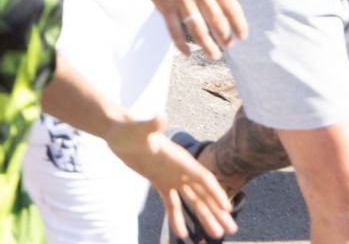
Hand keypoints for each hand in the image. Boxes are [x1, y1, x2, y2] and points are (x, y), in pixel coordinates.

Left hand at [107, 116, 238, 239]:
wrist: (117, 134)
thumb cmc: (129, 129)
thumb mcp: (139, 129)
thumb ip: (151, 125)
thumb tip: (161, 117)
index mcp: (180, 159)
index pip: (203, 177)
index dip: (215, 192)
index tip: (227, 208)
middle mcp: (180, 169)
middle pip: (203, 193)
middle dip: (217, 211)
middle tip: (231, 229)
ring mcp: (171, 177)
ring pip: (192, 201)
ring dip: (204, 217)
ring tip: (215, 235)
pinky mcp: (160, 182)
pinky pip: (171, 203)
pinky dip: (176, 218)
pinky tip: (181, 234)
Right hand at [132, 0, 249, 60]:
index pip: (231, 8)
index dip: (239, 24)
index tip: (242, 36)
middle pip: (216, 21)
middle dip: (224, 38)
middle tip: (228, 47)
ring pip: (197, 29)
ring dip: (207, 45)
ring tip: (214, 55)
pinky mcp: (164, 5)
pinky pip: (174, 29)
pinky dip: (180, 43)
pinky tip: (187, 53)